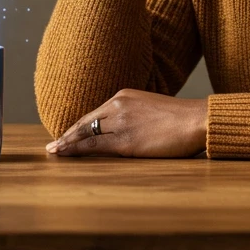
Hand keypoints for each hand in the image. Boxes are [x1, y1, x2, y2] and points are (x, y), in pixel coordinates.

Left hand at [44, 89, 208, 157]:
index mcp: (124, 96)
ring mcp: (120, 122)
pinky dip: (75, 150)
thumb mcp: (151, 110)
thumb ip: (134, 116)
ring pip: (85, 133)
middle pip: (85, 122)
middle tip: (52, 145)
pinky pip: (93, 146)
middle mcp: (118, 105)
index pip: (94, 113)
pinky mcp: (125, 140)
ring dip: (67, 143)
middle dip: (67, 134)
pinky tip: (64, 154)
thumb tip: (125, 129)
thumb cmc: (180, 120)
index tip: (67, 134)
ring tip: (53, 151)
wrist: (197, 120)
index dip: (78, 125)